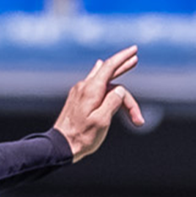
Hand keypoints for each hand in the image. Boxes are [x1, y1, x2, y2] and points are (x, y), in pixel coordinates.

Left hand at [51, 46, 143, 161]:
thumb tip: (119, 90)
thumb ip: (113, 102)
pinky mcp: (76, 99)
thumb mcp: (102, 120)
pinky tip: (102, 71)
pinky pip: (94, 85)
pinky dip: (105, 81)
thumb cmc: (82, 137)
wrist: (60, 146)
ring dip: (117, 77)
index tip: (134, 50)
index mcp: (91, 90)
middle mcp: (84, 87)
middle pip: (107, 72)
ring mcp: (79, 93)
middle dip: (122, 65)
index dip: (122, 58)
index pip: (109, 67)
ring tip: (129, 66)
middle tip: (135, 58)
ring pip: (102, 81)